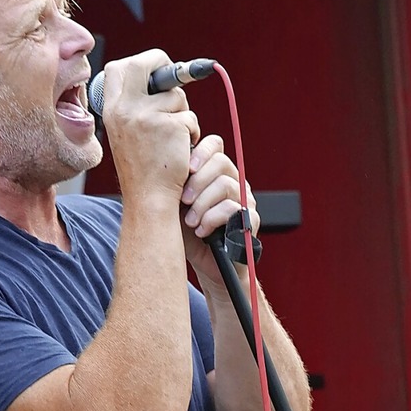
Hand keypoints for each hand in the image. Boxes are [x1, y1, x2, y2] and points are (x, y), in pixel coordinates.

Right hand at [100, 49, 200, 200]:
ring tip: (173, 138)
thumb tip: (161, 79)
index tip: (153, 71)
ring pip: (175, 96)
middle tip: (175, 76)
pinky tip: (180, 150)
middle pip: (142, 64)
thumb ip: (134, 106)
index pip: (118, 68)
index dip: (139, 64)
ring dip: (182, 113)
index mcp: (110, 110)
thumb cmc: (142, 169)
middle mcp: (123, 109)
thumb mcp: (126, 133)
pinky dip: (191, 132)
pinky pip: (190, 117)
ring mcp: (145, 116)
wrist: (148, 198)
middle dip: (162, 63)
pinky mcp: (169, 126)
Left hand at [180, 135, 259, 285]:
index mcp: (216, 173)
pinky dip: (212, 220)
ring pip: (225, 185)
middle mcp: (233, 181)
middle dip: (197, 181)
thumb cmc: (187, 234)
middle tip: (182, 200)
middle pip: (220, 162)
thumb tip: (159, 164)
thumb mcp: (174, 205)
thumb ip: (172, 184)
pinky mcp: (251, 220)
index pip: (215, 145)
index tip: (185, 169)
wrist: (204, 265)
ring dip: (202, 204)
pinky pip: (233, 209)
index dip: (201, 151)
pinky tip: (201, 231)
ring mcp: (245, 200)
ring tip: (190, 222)